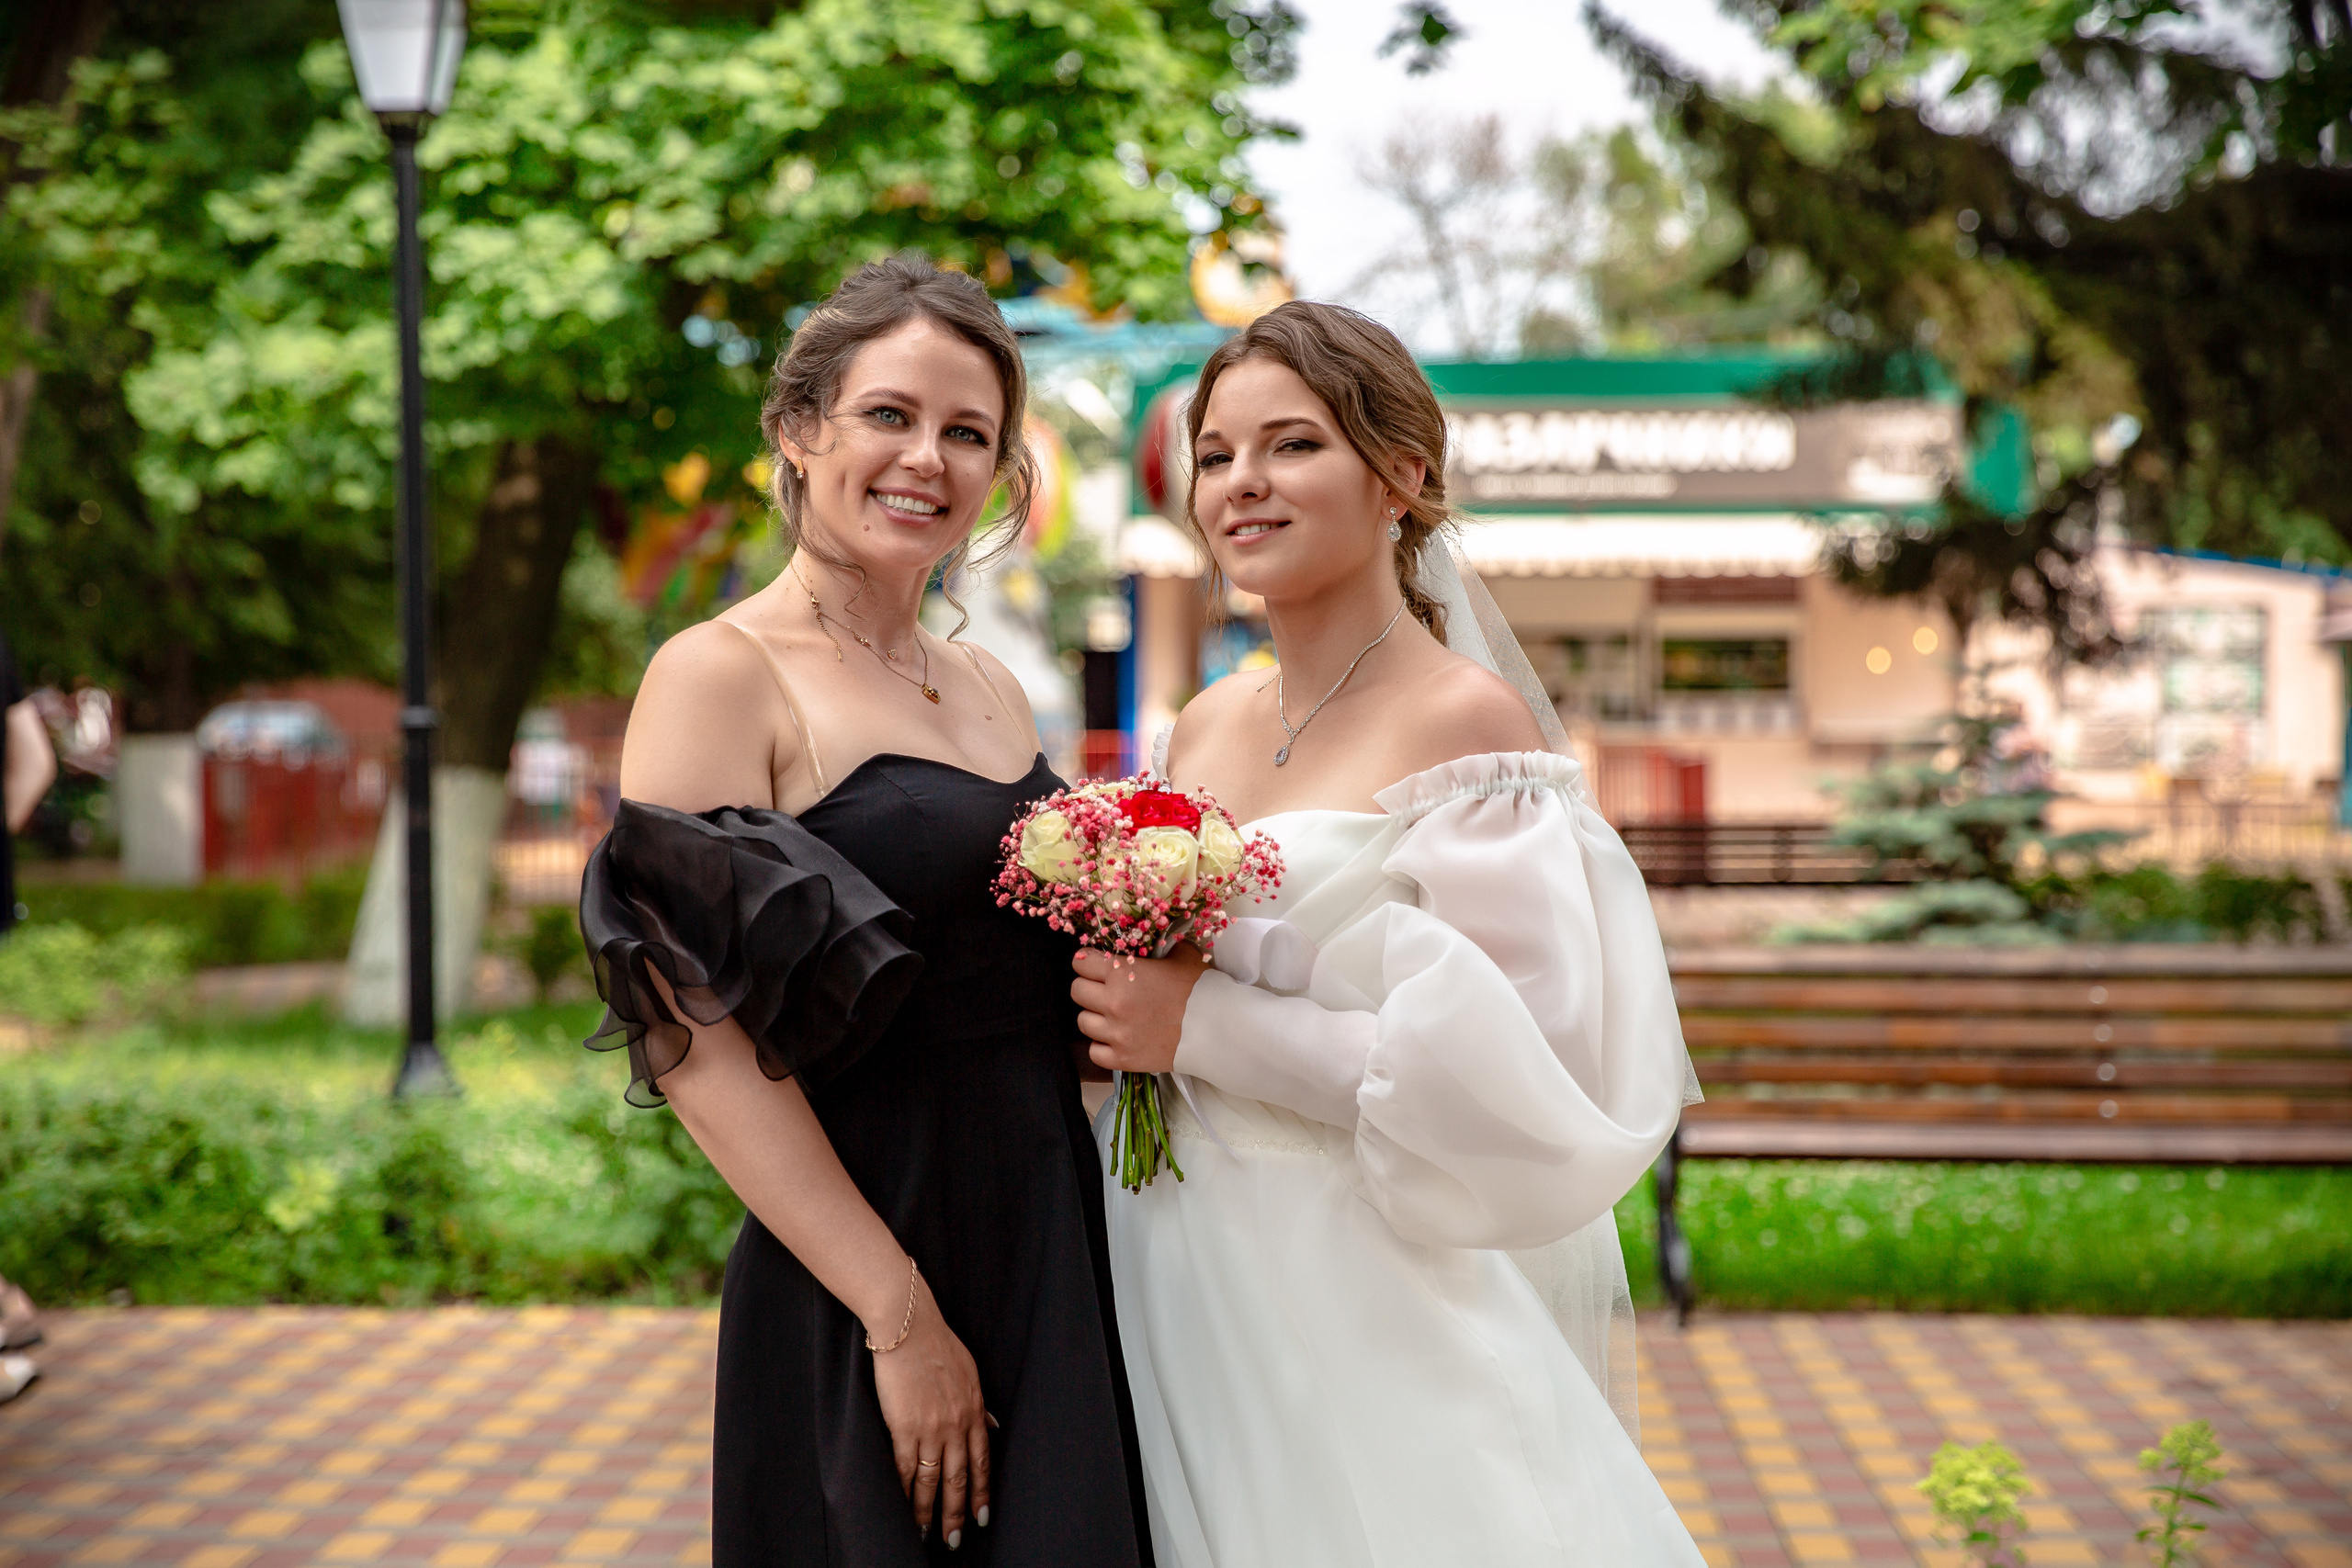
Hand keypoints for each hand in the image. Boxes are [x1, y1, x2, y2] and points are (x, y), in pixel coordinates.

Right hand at [869, 1272, 990, 1546]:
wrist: (909, 1325)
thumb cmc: (937, 1342)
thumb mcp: (971, 1371)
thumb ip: (980, 1402)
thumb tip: (993, 1425)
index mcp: (975, 1410)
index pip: (982, 1461)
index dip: (981, 1492)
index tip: (981, 1516)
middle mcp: (956, 1423)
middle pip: (959, 1478)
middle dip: (957, 1512)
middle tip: (955, 1539)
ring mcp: (930, 1427)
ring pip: (932, 1480)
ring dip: (928, 1511)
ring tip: (925, 1534)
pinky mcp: (903, 1426)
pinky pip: (904, 1468)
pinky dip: (903, 1492)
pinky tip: (902, 1508)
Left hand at [1072, 944, 1209, 1075]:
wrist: (1217, 1027)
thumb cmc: (1199, 987)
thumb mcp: (1181, 954)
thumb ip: (1159, 946)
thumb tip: (1151, 940)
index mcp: (1121, 973)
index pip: (1081, 963)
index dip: (1089, 962)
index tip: (1098, 966)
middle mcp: (1112, 1002)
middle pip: (1077, 991)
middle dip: (1090, 987)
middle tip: (1106, 990)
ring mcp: (1116, 1033)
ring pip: (1083, 1022)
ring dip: (1096, 1017)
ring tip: (1114, 1016)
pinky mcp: (1122, 1059)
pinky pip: (1094, 1052)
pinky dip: (1103, 1045)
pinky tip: (1118, 1038)